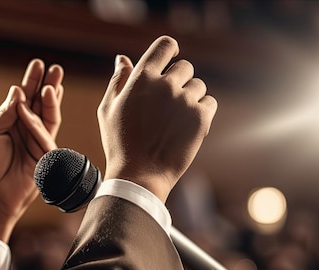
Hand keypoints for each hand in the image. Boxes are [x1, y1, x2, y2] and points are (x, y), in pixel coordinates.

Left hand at [0, 59, 63, 241]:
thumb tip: (17, 92)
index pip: (24, 99)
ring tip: (53, 82)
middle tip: (55, 68)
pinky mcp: (44, 157)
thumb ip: (4, 114)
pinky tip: (36, 104)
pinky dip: (38, 121)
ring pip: (48, 117)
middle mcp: (25, 131)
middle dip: (48, 86)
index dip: (31, 82)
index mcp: (11, 124)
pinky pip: (44, 135)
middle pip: (40, 105)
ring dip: (52, 99)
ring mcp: (36, 143)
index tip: (38, 64)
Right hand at [97, 36, 216, 202]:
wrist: (139, 175)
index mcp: (141, 78)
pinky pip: (210, 102)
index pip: (164, 46)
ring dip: (190, 98)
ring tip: (174, 120)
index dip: (170, 49)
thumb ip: (117, 81)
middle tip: (167, 105)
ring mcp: (184, 101)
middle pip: (185, 67)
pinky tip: (187, 126)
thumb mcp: (108, 110)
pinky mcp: (201, 118)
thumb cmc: (120, 144)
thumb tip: (123, 59)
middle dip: (178, 81)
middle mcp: (165, 85)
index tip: (172, 57)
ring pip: (198, 86)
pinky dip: (202, 112)